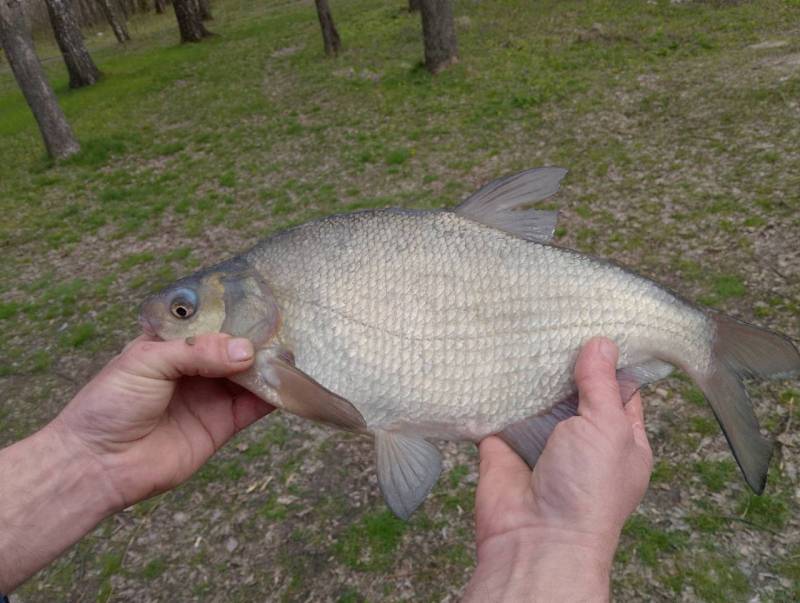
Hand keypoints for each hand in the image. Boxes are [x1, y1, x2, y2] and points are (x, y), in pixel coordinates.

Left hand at [54, 334, 273, 509]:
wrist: (99, 464)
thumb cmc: (110, 403)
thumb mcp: (147, 361)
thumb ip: (198, 352)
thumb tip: (246, 351)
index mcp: (172, 344)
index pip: (210, 323)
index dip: (233, 314)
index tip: (262, 304)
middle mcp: (195, 368)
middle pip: (235, 348)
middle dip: (258, 339)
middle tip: (284, 328)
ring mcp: (211, 396)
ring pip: (249, 375)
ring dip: (269, 366)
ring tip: (290, 354)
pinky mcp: (222, 425)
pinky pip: (254, 407)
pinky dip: (273, 396)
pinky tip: (288, 383)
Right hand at [464, 337, 652, 600]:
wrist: (535, 538)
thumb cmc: (587, 490)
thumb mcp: (608, 428)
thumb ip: (601, 384)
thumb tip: (601, 343)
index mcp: (620, 439)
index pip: (621, 390)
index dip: (613, 359)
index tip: (600, 322)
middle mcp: (581, 439)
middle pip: (574, 388)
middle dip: (565, 360)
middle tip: (557, 318)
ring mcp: (541, 440)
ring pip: (536, 396)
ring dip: (530, 372)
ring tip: (525, 327)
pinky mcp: (503, 442)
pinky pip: (500, 408)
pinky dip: (496, 389)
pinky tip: (493, 356)